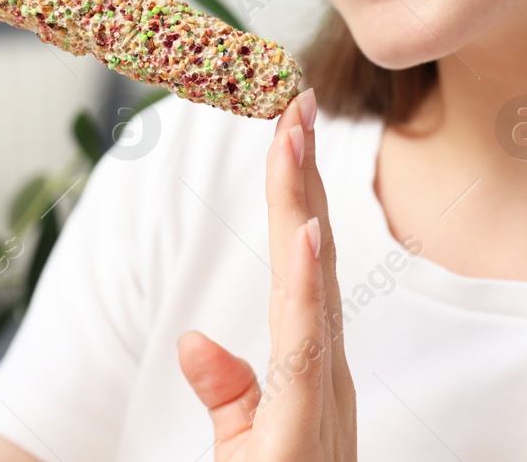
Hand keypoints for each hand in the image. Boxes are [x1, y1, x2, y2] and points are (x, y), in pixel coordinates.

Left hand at [177, 88, 356, 460]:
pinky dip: (308, 286)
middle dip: (303, 177)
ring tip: (295, 138)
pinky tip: (308, 234)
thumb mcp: (246, 449)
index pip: (303, 265)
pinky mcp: (304, 433)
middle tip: (293, 99)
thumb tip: (198, 340)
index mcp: (314, 370)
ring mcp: (324, 400)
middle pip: (312, 258)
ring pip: (313, 286)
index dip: (298, 195)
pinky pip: (308, 349)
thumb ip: (228, 393)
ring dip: (304, 206)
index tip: (288, 127)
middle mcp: (328, 374)